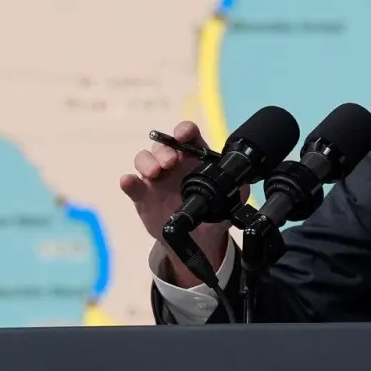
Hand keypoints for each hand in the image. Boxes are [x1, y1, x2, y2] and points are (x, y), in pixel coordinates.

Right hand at [118, 120, 240, 287]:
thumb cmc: (214, 212)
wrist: (198, 240)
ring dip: (147, 162)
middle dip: (165, 150)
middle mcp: (172, 163)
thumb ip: (237, 188)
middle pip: (163, 145)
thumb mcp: (231, 200)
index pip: (187, 135)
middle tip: (170, 163)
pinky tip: (129, 182)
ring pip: (144, 159)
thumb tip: (242, 183)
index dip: (184, 130)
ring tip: (154, 173)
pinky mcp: (142, 195)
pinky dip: (128, 182)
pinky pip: (132, 185)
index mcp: (193, 158)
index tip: (184, 135)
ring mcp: (155, 178)